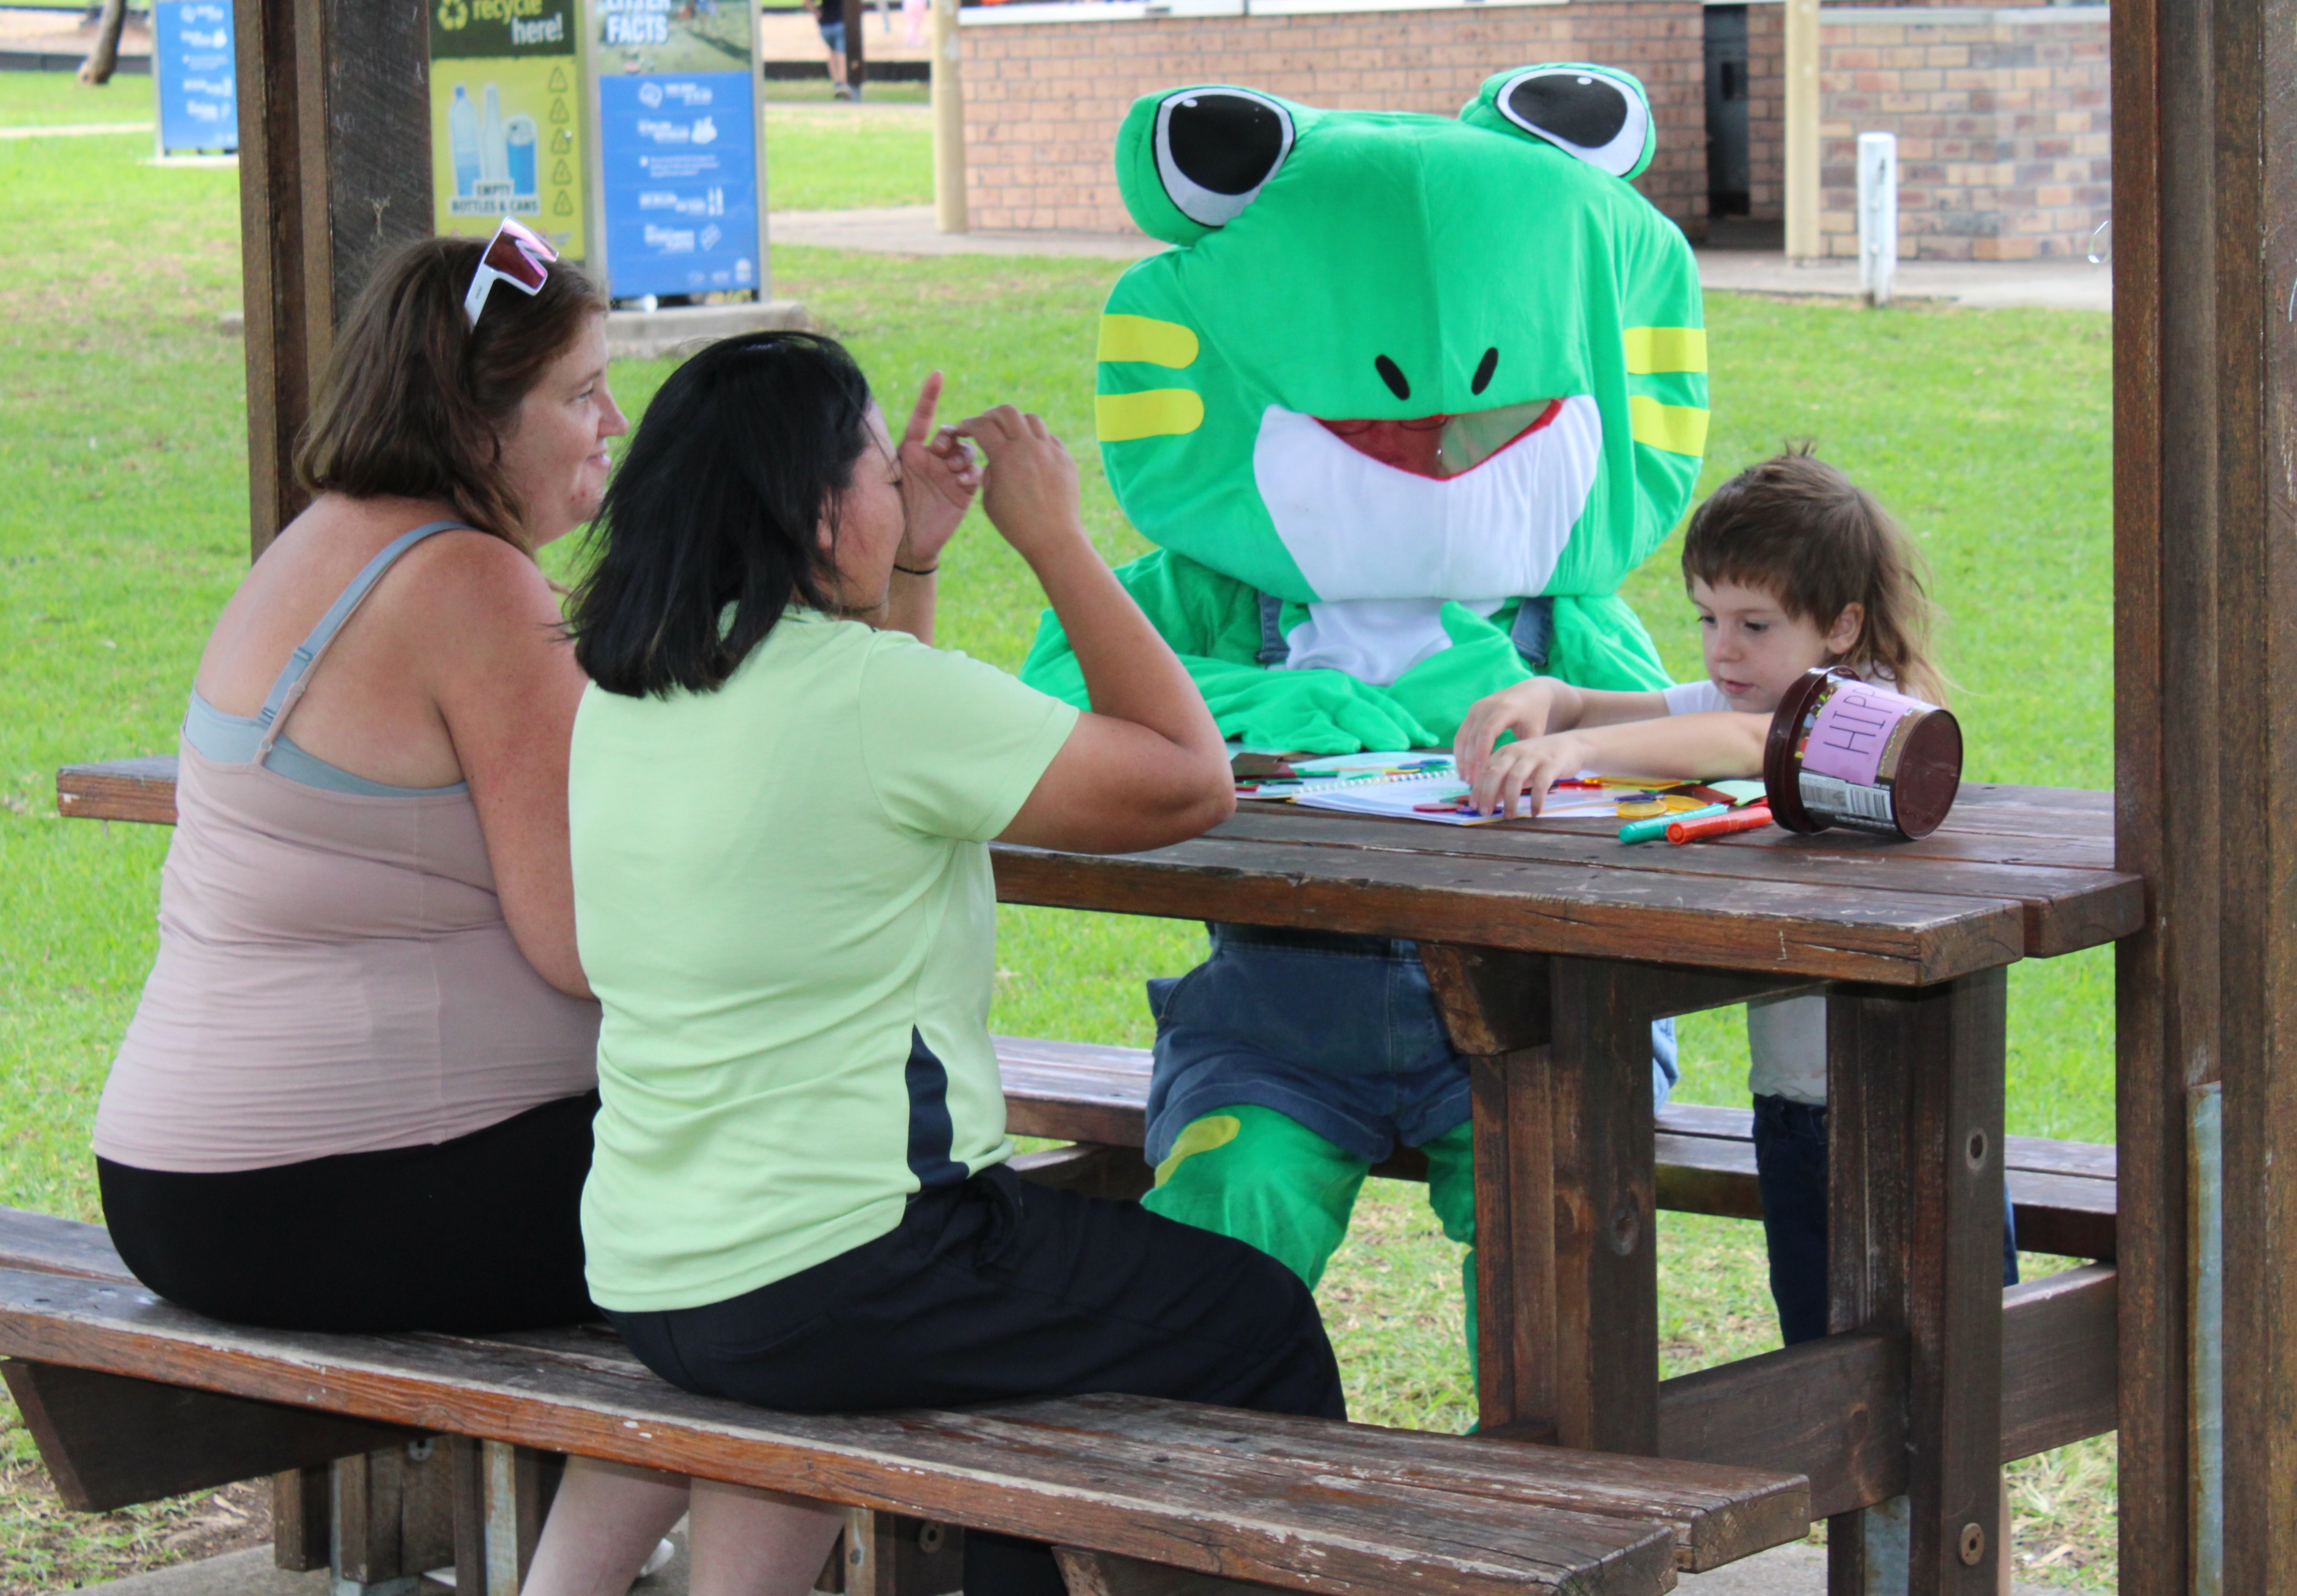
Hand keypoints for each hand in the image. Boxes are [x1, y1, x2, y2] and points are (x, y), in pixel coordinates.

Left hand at [894, 372, 977, 571]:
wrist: (906, 545)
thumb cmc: (888, 513)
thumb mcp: (880, 482)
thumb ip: (880, 460)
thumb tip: (863, 433)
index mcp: (911, 451)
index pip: (922, 417)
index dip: (930, 396)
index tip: (938, 375)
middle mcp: (933, 459)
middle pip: (951, 434)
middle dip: (951, 435)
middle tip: (942, 448)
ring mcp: (950, 474)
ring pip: (966, 452)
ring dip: (963, 455)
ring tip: (954, 470)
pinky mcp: (963, 492)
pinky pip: (975, 474)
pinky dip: (973, 473)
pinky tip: (964, 481)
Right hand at [954, 405, 1086, 563]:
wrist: (1054, 539)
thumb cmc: (1016, 525)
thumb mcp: (990, 498)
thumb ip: (989, 471)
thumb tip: (994, 455)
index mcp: (1005, 457)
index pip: (982, 426)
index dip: (968, 424)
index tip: (963, 429)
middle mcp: (1029, 447)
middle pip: (1007, 411)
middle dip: (990, 415)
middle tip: (985, 425)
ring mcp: (1050, 451)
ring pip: (1031, 419)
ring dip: (1015, 423)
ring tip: (1009, 435)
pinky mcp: (1065, 458)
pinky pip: (1048, 437)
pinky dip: (1035, 438)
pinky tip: (1029, 452)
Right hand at [1453, 677, 1565, 781]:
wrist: (1530, 692)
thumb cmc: (1536, 715)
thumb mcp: (1535, 731)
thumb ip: (1524, 752)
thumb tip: (1513, 778)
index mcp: (1505, 708)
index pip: (1487, 731)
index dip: (1482, 752)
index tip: (1481, 773)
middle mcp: (1487, 706)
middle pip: (1472, 736)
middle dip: (1470, 761)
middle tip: (1471, 782)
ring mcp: (1477, 707)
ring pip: (1463, 736)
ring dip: (1462, 758)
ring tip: (1466, 779)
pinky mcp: (1472, 711)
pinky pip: (1462, 734)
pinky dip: (1461, 751)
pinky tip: (1464, 768)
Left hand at [1465, 730, 1592, 818]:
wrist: (1571, 746)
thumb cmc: (1540, 760)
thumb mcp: (1519, 768)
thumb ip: (1503, 782)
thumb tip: (1488, 801)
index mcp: (1505, 752)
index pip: (1485, 770)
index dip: (1478, 789)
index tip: (1475, 806)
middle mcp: (1516, 752)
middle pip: (1495, 772)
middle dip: (1488, 794)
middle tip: (1486, 813)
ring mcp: (1534, 756)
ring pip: (1515, 778)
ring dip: (1510, 800)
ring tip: (1509, 816)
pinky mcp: (1551, 764)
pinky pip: (1540, 784)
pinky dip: (1535, 800)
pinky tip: (1535, 812)